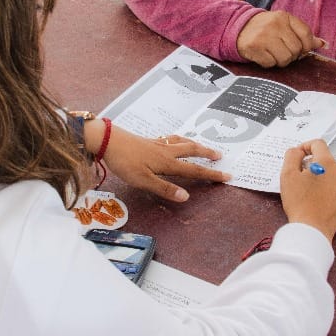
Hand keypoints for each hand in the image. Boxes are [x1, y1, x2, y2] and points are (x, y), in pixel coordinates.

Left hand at [96, 124, 229, 202]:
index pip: (194, 170)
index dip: (211, 174)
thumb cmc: (125, 162)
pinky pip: (171, 138)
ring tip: (203, 146)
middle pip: (192, 151)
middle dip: (207, 154)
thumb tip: (186, 197)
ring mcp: (158, 144)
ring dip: (195, 144)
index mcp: (168, 163)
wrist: (108, 140)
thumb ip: (165, 189)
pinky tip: (175, 140)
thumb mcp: (143, 181)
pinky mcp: (149, 140)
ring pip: (182, 142)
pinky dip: (180, 139)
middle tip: (220, 156)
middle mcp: (167, 151)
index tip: (227, 176)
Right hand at [237, 10, 325, 67]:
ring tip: (273, 54)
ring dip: (280, 60)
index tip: (301, 49)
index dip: (307, 46)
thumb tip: (323, 44)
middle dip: (292, 55)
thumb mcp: (284, 25)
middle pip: (296, 49)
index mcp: (284, 17)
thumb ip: (303, 34)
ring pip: (285, 59)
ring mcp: (264, 36)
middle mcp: (275, 24)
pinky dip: (269, 63)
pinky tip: (264, 55)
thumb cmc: (266, 29)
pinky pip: (271, 63)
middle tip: (283, 51)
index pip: (306, 34)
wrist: (239, 28)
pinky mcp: (254, 47)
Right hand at [280, 140, 335, 242]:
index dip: (305, 146)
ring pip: (330, 174)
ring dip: (320, 178)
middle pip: (324, 160)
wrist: (312, 230)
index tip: (298, 155)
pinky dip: (326, 190)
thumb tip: (297, 151)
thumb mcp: (288, 174)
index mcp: (327, 162)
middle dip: (311, 165)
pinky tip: (316, 200)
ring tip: (308, 192)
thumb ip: (292, 156)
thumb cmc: (300, 203)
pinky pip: (335, 188)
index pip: (318, 144)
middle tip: (299, 178)